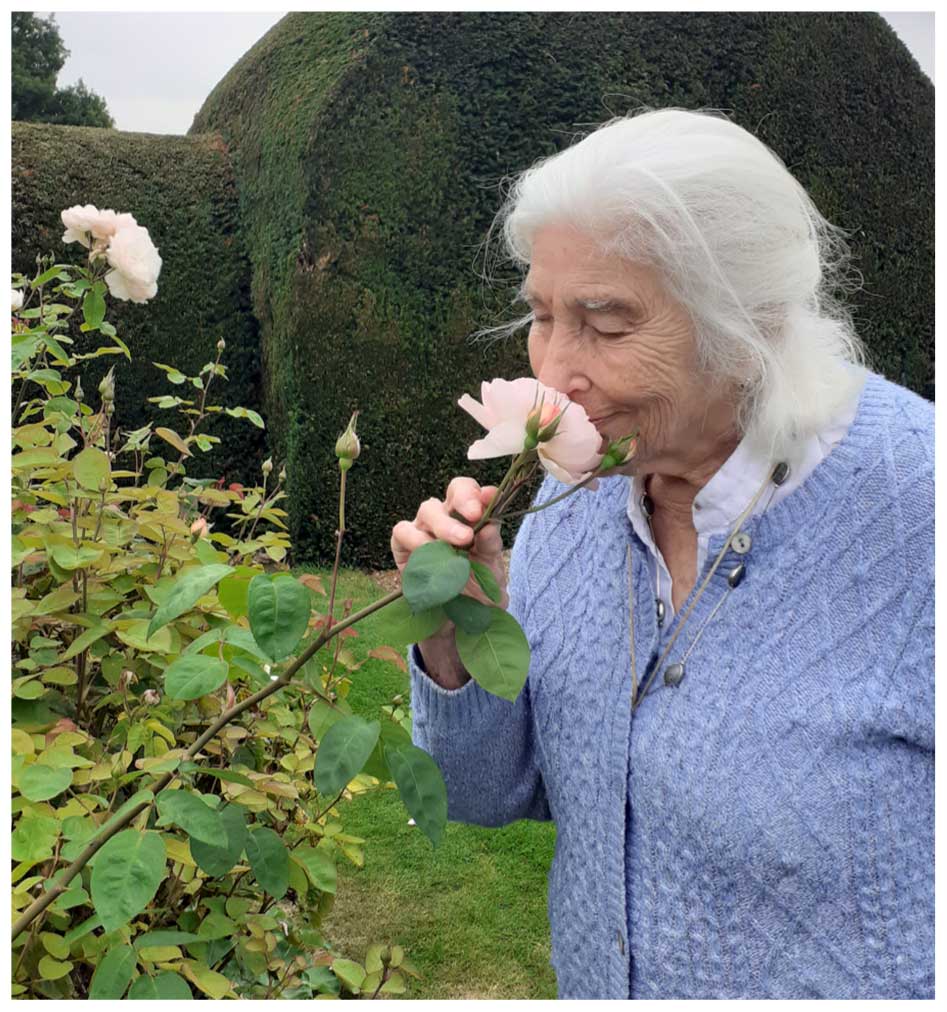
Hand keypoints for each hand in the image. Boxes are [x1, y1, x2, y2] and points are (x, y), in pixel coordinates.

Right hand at [391, 477, 508, 611]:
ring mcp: (425, 527)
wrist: (457, 620)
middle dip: (465, 502)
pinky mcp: (402, 544)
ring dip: (444, 524)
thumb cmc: (477, 589)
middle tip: (473, 521)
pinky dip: (416, 540)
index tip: (489, 499)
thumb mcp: (491, 571)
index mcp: (474, 517)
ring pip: (428, 509)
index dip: (481, 492)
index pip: (476, 492)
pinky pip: (403, 531)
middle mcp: (450, 516)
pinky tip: (429, 554)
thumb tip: (490, 526)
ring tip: (457, 545)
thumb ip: (491, 547)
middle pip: (454, 490)